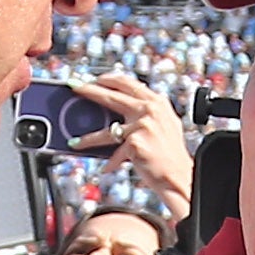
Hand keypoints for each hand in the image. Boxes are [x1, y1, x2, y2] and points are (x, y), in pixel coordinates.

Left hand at [64, 71, 192, 202]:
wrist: (179, 175)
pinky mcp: (135, 142)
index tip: (94, 79)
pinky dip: (110, 162)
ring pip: (106, 130)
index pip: (129, 83)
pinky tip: (106, 168)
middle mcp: (150, 110)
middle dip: (90, 90)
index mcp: (157, 102)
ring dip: (87, 138)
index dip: (109, 79)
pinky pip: (114, 153)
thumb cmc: (169, 154)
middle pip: (112, 97)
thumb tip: (118, 108)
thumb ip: (146, 112)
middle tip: (75, 87)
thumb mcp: (164, 125)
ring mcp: (142, 125)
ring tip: (74, 141)